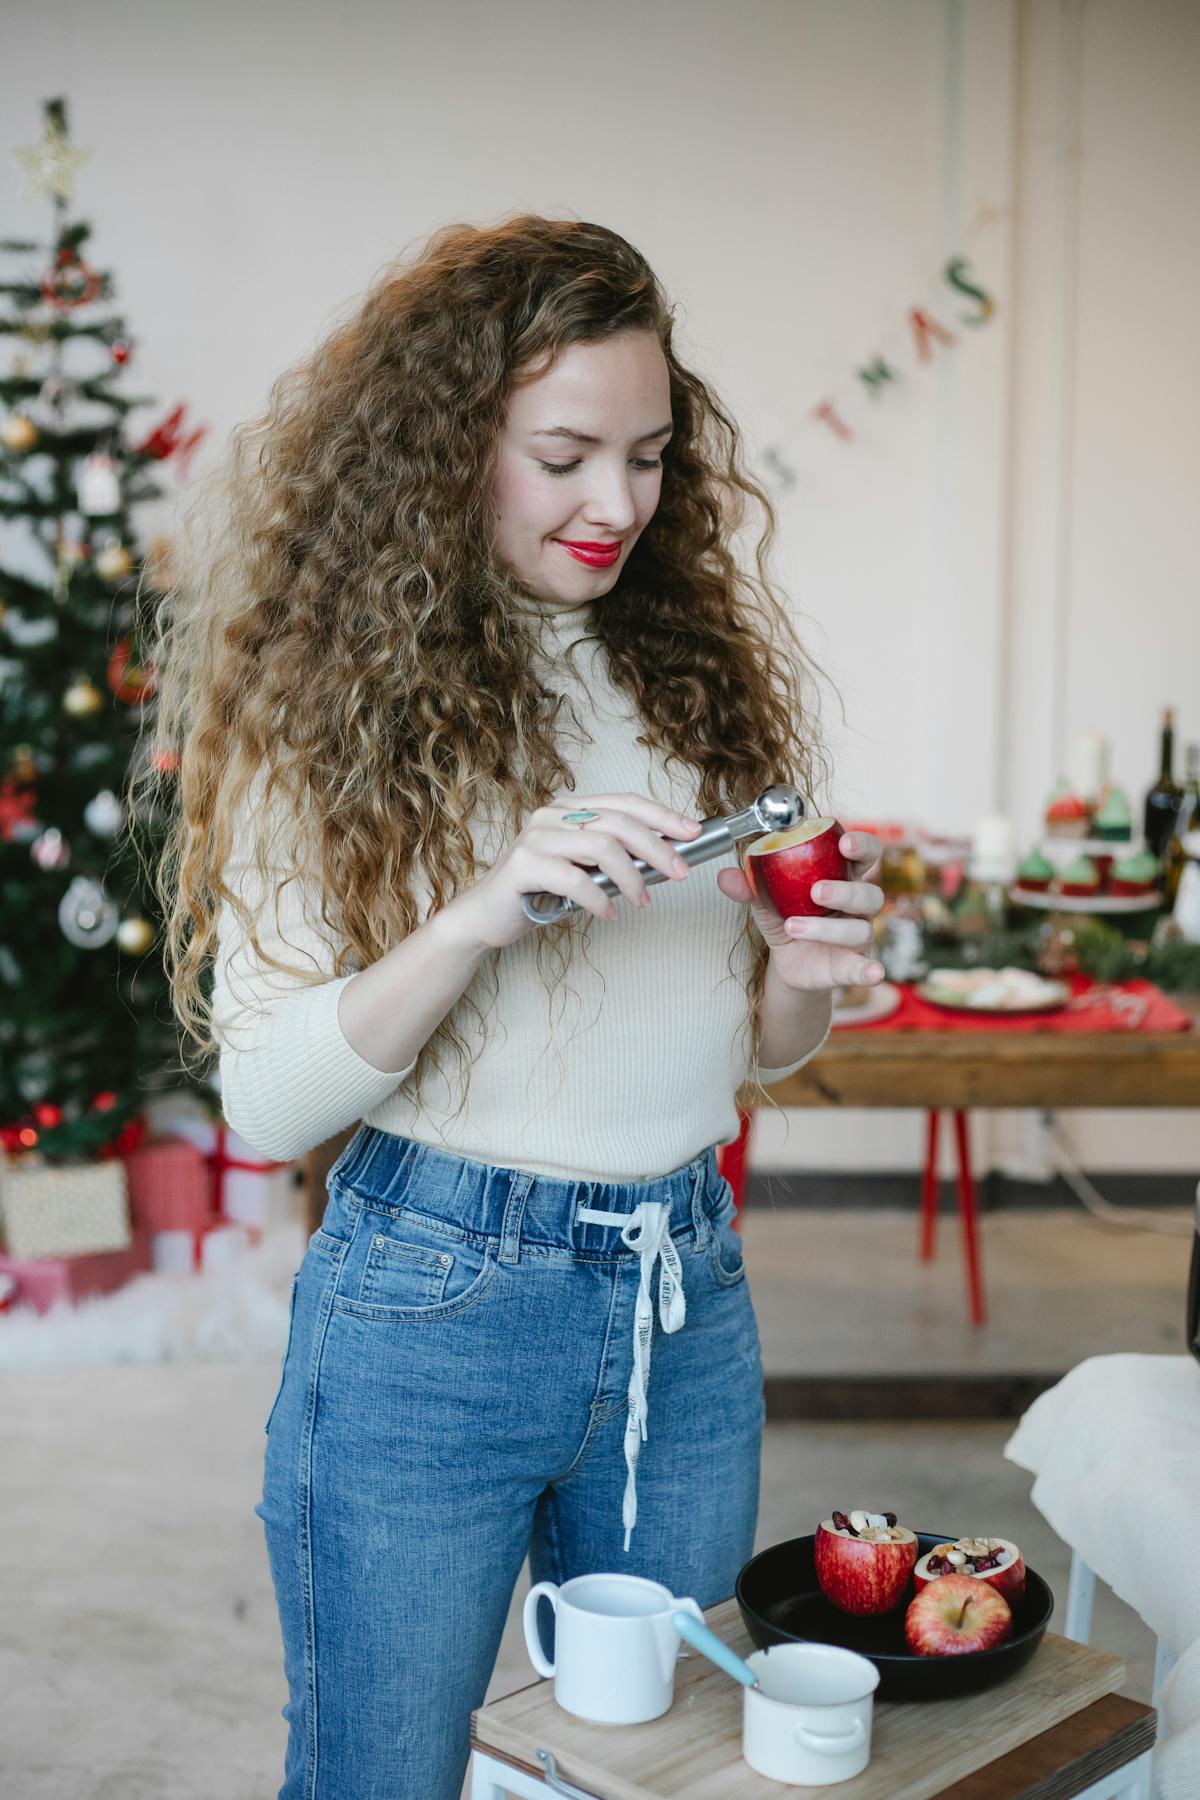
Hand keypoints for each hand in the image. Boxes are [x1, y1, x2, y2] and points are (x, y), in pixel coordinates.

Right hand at [448, 791, 703, 950]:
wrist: (485, 916)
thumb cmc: (538, 893)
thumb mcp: (582, 869)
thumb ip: (612, 858)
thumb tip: (664, 861)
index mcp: (568, 809)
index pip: (624, 802)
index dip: (662, 815)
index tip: (692, 832)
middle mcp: (551, 815)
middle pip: (618, 822)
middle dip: (657, 848)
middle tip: (679, 873)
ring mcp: (535, 837)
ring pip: (600, 847)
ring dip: (631, 878)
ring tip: (642, 901)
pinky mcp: (523, 865)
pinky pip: (574, 879)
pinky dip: (599, 898)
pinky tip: (609, 913)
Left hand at [715, 830, 886, 990]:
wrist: (786, 962)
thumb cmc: (786, 917)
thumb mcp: (765, 900)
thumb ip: (749, 887)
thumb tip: (725, 877)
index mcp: (842, 878)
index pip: (864, 855)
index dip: (862, 846)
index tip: (843, 843)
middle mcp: (857, 906)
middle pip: (868, 893)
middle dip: (844, 891)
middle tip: (816, 891)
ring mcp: (858, 936)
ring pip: (858, 929)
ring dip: (828, 928)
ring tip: (794, 926)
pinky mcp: (852, 965)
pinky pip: (865, 967)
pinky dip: (869, 971)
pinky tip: (873, 973)